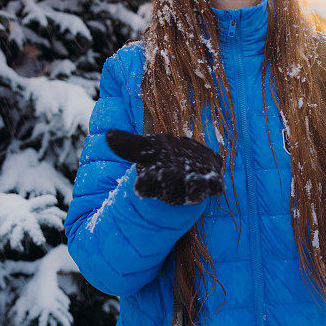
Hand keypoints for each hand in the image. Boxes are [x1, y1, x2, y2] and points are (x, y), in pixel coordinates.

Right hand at [105, 129, 224, 205]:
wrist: (189, 168)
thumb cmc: (163, 159)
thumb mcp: (144, 150)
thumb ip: (129, 144)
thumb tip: (108, 135)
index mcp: (154, 182)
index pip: (146, 187)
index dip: (145, 186)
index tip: (141, 184)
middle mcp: (173, 189)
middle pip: (170, 191)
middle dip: (170, 183)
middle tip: (167, 175)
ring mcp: (193, 188)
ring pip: (193, 191)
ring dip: (194, 187)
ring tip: (195, 180)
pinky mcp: (212, 183)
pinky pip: (214, 186)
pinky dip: (215, 184)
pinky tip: (217, 179)